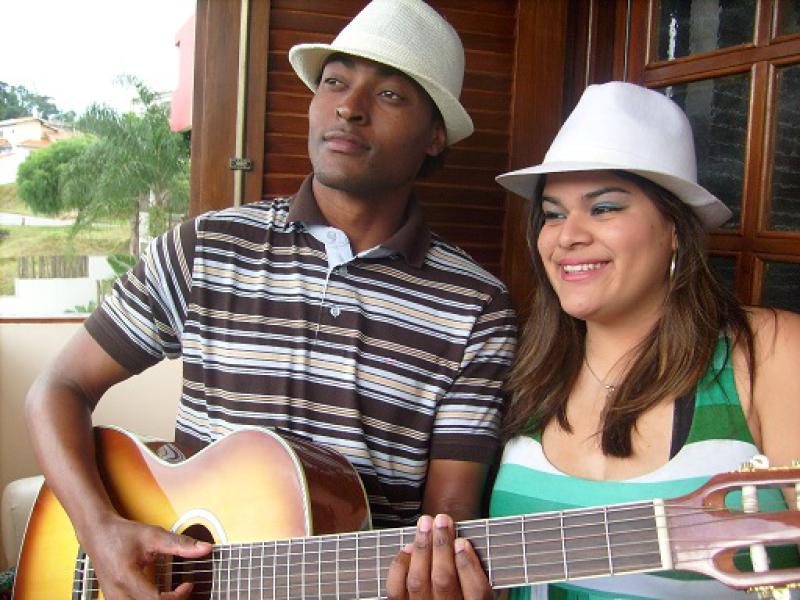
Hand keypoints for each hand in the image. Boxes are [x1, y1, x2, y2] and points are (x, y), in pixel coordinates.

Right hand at [80, 513, 211, 598]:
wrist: (98, 534)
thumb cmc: (122, 534)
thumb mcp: (153, 535)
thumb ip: (180, 543)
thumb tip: (205, 548)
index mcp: (126, 578)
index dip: (177, 597)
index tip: (188, 585)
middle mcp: (117, 594)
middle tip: (183, 592)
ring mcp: (114, 599)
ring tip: (174, 594)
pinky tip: (160, 596)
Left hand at [386, 514, 492, 599]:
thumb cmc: (462, 596)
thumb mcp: (483, 591)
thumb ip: (479, 574)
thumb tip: (470, 546)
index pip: (476, 591)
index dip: (468, 565)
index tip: (463, 542)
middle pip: (443, 580)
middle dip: (441, 546)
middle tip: (442, 520)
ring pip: (418, 580)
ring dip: (421, 548)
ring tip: (425, 524)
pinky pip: (396, 589)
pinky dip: (401, 565)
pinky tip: (408, 548)